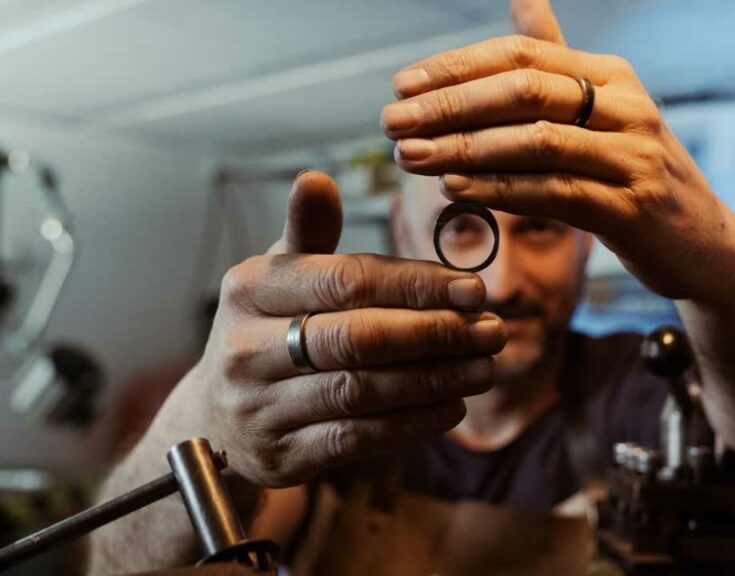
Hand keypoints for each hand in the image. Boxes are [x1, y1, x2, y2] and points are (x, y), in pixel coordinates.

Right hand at [185, 171, 506, 486]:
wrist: (215, 417)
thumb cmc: (268, 328)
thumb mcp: (278, 275)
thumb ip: (309, 233)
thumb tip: (316, 179)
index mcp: (248, 289)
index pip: (347, 281)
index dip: (417, 285)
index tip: (473, 288)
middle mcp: (246, 349)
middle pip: (359, 338)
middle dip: (436, 334)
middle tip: (492, 330)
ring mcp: (260, 408)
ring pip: (364, 391)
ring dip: (436, 379)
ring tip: (484, 367)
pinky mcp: (283, 456)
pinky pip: (360, 439)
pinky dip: (414, 422)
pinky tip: (453, 404)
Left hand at [382, 0, 734, 303]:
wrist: (704, 244)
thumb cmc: (636, 175)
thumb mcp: (606, 111)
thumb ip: (560, 60)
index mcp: (612, 76)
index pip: (524, 54)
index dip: (457, 68)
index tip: (400, 86)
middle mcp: (627, 106)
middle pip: (525, 90)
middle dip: (450, 105)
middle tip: (392, 123)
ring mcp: (633, 157)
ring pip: (537, 142)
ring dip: (465, 148)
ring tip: (411, 158)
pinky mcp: (631, 208)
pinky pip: (555, 193)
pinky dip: (501, 190)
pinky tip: (456, 190)